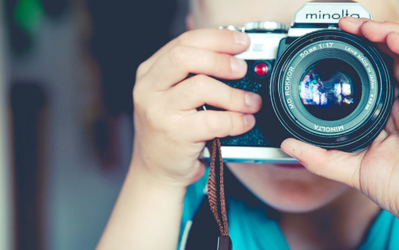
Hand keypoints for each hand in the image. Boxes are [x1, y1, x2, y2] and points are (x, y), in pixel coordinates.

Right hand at [131, 29, 261, 187]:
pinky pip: (214, 120)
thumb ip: (192, 74)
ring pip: (202, 86)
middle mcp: (149, 89)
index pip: (183, 42)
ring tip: (250, 102)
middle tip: (242, 69)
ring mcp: (159, 112)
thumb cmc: (169, 132)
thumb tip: (234, 56)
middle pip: (185, 57)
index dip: (216, 38)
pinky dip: (236, 120)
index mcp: (149, 73)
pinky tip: (244, 122)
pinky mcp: (174, 134)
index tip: (240, 42)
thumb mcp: (171, 96)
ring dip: (234, 94)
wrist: (155, 171)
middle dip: (221, 59)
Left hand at [281, 17, 398, 248]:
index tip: (336, 41)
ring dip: (386, 33)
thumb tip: (288, 144)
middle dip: (369, 34)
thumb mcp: (349, 167)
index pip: (378, 69)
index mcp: (391, 110)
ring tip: (361, 27)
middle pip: (393, 54)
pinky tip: (388, 38)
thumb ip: (319, 156)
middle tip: (345, 26)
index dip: (360, 51)